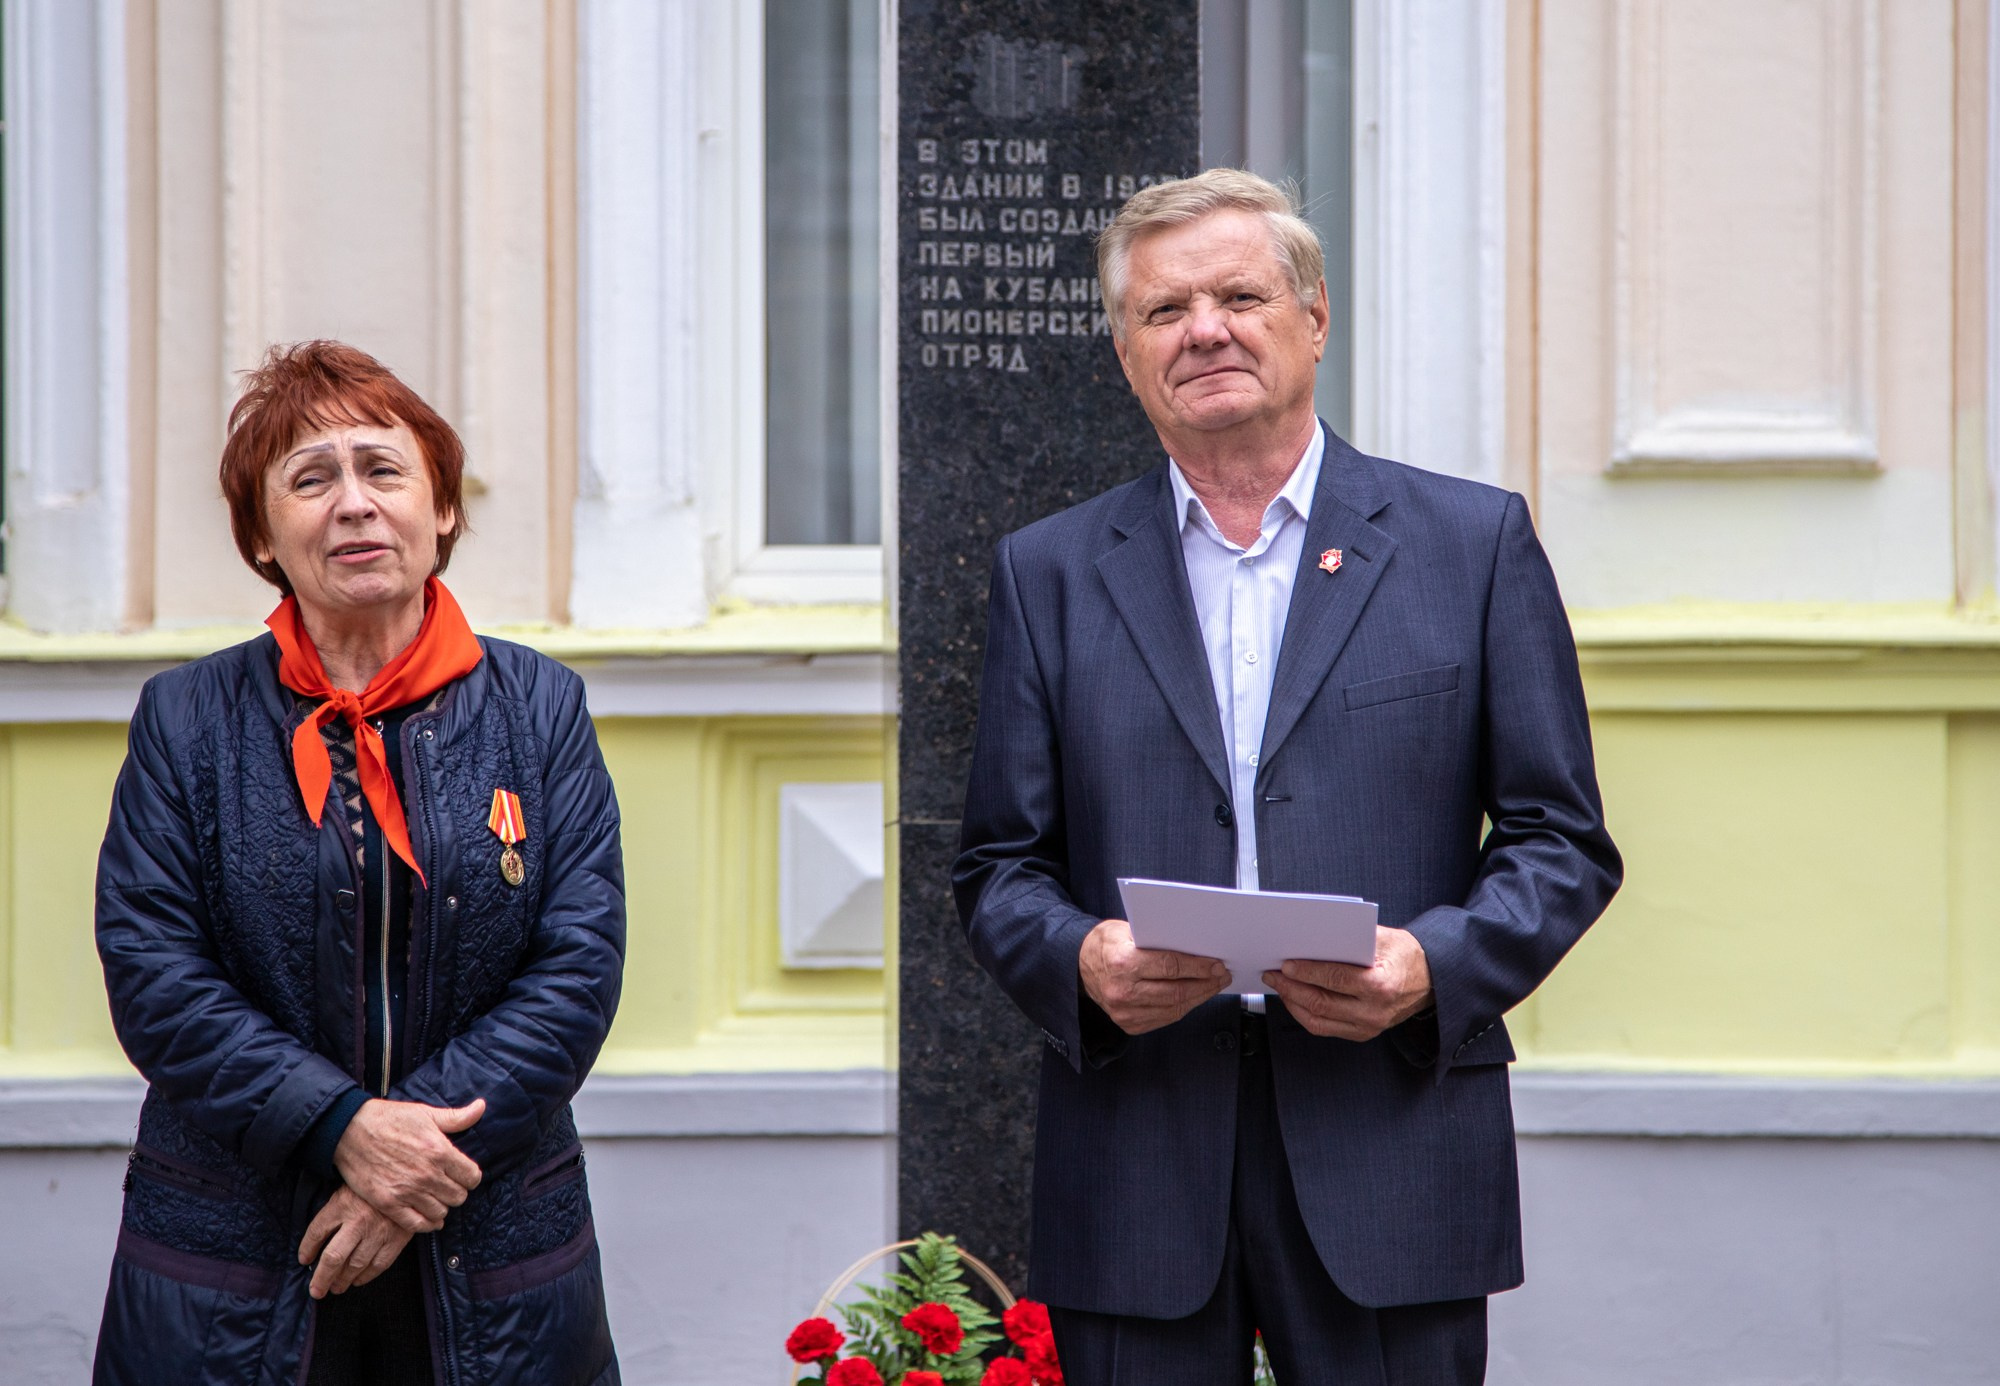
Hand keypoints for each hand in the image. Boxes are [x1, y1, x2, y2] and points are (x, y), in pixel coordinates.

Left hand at [298, 1185, 414, 1298]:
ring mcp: (379, 1231)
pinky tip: (358, 1280)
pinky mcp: (397, 1238)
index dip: (306, 1249)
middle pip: (333, 1257)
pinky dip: (366, 1276)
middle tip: (316, 1291)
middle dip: (321, 1279)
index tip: (304, 1259)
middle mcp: (358, 1220)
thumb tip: (316, 1238)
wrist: (410, 1177)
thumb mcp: (349, 1187)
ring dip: (343, 1281)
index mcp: (342, 1204)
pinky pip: (378, 1265)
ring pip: (355, 1265)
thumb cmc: (375, 1183)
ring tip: (336, 1288)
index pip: (316, 1232)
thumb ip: (334, 1209)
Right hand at [332, 1097, 484, 1233]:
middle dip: (456, 1191)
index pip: (472, 1177)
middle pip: (459, 1197)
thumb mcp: (426, 1113)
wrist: (350, 1130)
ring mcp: (408, 1191)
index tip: (461, 1173)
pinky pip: (417, 1225)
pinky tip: (426, 1215)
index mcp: (440, 1151)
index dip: (469, 1176)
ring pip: (441, 1212)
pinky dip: (426, 1223)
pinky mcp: (389, 1204)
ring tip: (434, 1197)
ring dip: (441, 1206)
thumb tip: (482, 1107)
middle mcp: (427, 1175)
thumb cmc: (390, 1118)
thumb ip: (457, 1117)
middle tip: (446, 1185)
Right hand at [1079, 918, 1229, 1034]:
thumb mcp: (1126, 929)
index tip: (1216, 964)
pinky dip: (1184, 1007)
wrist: (1079, 967)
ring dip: (1198, 997)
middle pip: (1176, 991)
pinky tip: (1195, 997)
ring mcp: (1125, 1012)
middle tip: (1221, 975)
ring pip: (1174, 1008)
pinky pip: (1165, 1018)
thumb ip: (1156, 937)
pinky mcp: (1129, 1024)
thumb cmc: (1106, 944)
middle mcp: (1122, 991)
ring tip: (1213, 986)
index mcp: (1123, 963)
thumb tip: (1193, 945)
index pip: (1170, 967)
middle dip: (1205, 983)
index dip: (1198, 967)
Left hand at [1262, 925, 1432, 1040]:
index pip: (1334, 979)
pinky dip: (1305, 1014)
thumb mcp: (1384, 938)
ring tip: (1279, 986)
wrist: (1431, 980)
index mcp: (1381, 985)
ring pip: (1318, 1021)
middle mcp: (1374, 1011)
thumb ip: (1349, 938)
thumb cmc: (1406, 956)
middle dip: (1291, 987)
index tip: (1286, 964)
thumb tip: (1311, 938)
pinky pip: (1325, 1028)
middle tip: (1273, 974)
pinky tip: (1295, 999)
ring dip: (1293, 1003)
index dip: (1306, 972)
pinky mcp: (1362, 1033)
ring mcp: (1368, 1027)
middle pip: (1321, 1003)